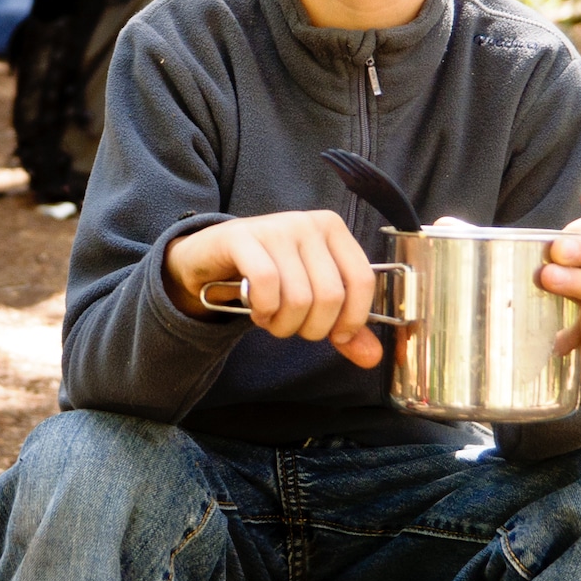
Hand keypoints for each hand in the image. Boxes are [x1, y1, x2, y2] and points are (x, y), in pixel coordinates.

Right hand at [166, 211, 384, 368]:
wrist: (209, 256)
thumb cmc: (267, 275)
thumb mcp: (310, 297)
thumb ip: (342, 326)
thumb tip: (371, 358)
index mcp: (333, 229)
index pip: (361, 280)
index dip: (353, 319)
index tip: (336, 336)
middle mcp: (307, 223)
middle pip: (329, 295)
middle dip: (312, 328)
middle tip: (293, 328)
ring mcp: (274, 227)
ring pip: (298, 296)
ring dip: (284, 324)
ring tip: (272, 320)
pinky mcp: (241, 236)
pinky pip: (266, 284)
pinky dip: (264, 309)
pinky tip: (258, 311)